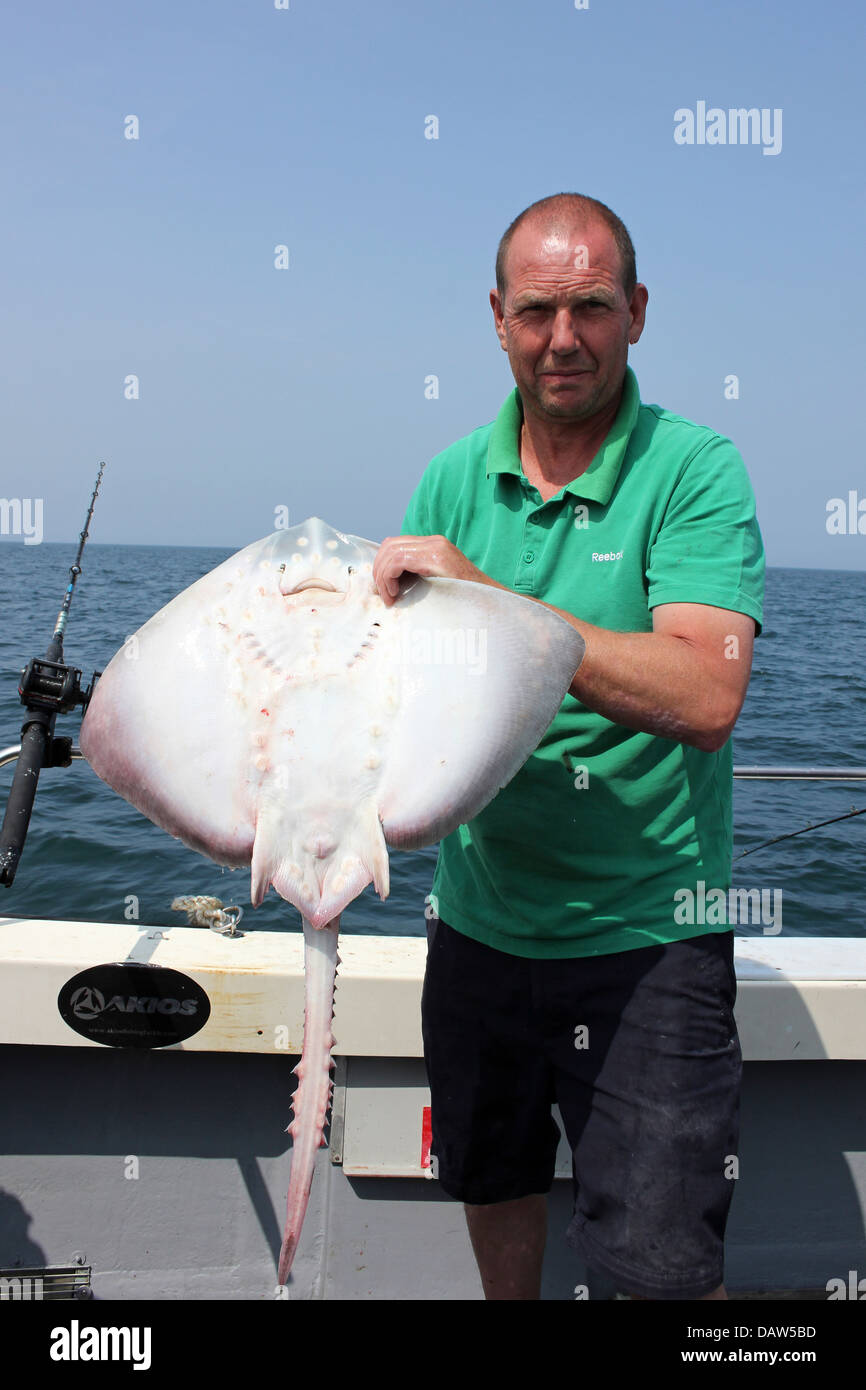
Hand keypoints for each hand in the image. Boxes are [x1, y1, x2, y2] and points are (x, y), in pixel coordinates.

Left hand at [372, 534, 494, 606]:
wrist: (492, 605)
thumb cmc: (465, 602)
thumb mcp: (437, 586)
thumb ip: (419, 578)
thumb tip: (391, 585)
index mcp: (434, 547)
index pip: (395, 544)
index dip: (382, 566)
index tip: (384, 590)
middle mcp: (434, 542)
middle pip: (389, 545)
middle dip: (379, 570)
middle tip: (383, 595)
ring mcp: (436, 547)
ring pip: (390, 551)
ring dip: (382, 577)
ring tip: (390, 598)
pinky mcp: (436, 558)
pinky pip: (398, 560)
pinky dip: (388, 578)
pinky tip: (395, 595)